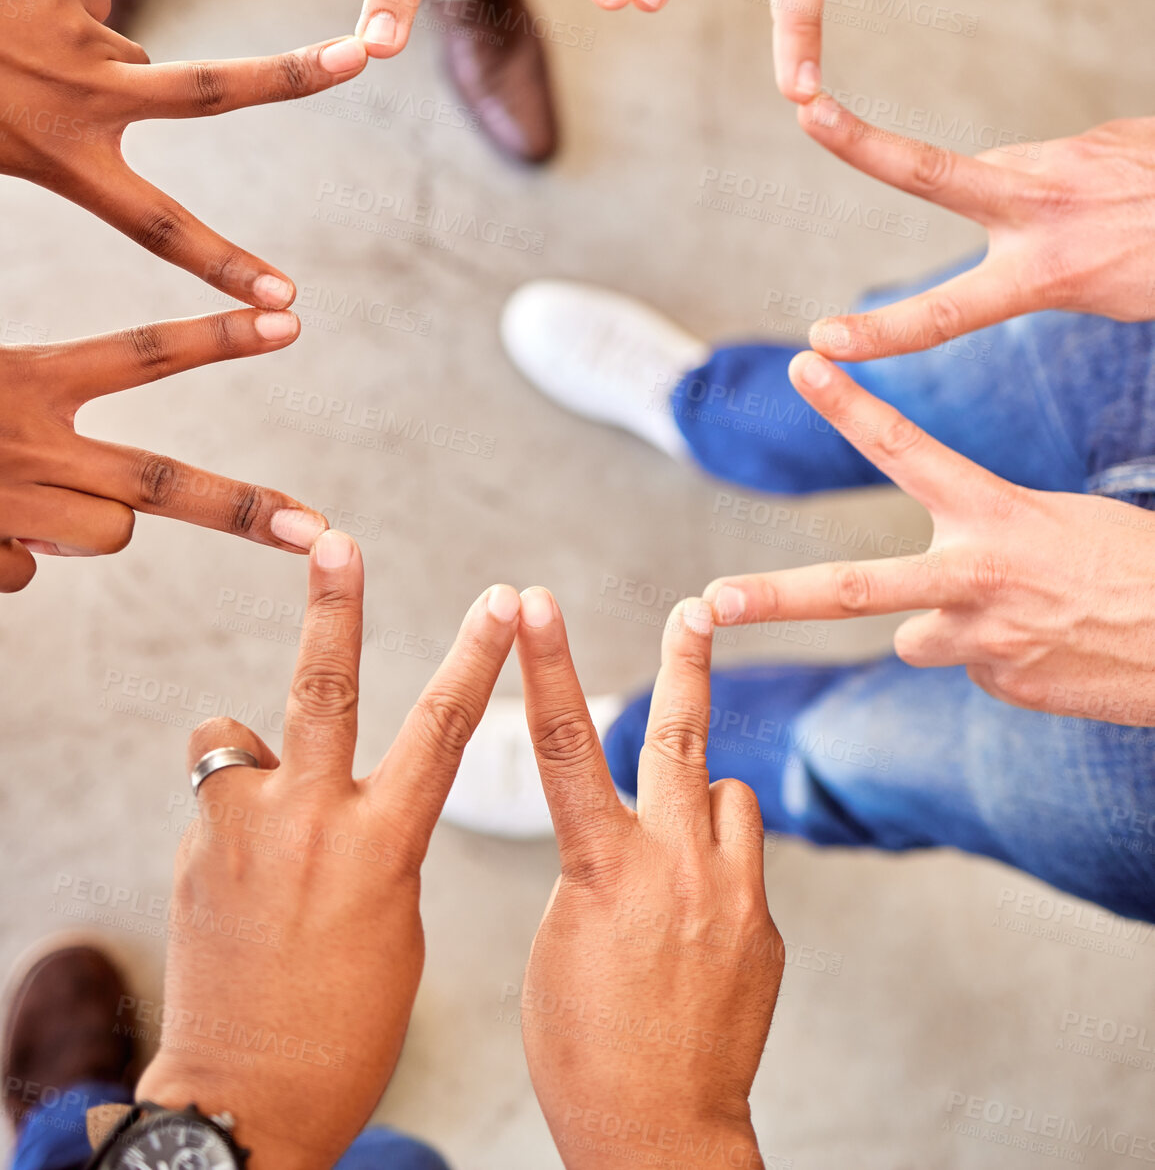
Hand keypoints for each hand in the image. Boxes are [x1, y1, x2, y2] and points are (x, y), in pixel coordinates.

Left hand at [0, 0, 366, 303]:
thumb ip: (54, 145)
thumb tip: (123, 94)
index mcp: (55, 154)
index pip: (158, 224)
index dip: (225, 266)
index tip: (284, 302)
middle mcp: (83, 94)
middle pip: (213, 88)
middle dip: (296, 74)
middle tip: (361, 56)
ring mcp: (78, 32)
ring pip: (123, 59)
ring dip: (90, 69)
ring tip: (16, 62)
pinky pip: (91, 10)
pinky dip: (63, 22)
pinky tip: (9, 19)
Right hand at [0, 308, 324, 589]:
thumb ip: (38, 408)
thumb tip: (98, 500)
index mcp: (28, 376)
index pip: (142, 355)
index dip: (220, 339)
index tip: (289, 322)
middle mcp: (25, 440)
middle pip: (158, 481)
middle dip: (241, 508)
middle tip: (313, 528)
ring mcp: (5, 501)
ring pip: (106, 533)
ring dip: (80, 527)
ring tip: (15, 499)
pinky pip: (26, 569)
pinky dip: (11, 552)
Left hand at [137, 536, 521, 1169]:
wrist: (248, 1099)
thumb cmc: (347, 1024)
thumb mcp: (393, 923)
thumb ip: (374, 838)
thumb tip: (335, 789)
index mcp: (383, 847)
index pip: (444, 728)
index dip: (479, 656)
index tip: (503, 600)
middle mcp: (310, 825)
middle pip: (325, 686)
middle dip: (334, 604)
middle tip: (334, 539)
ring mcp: (242, 833)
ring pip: (239, 735)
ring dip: (255, 749)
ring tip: (267, 805)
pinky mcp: (193, 851)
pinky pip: (216, 793)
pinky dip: (231, 806)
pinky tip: (236, 871)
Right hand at [516, 587, 780, 1169]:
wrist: (659, 1134)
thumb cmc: (581, 1047)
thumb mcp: (559, 940)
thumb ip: (595, 866)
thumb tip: (629, 832)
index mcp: (601, 868)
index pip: (563, 741)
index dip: (547, 662)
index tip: (535, 601)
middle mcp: (674, 865)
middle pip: (678, 735)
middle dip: (684, 662)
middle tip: (696, 607)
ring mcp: (731, 893)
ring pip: (727, 795)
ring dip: (700, 801)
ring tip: (673, 853)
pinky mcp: (766, 926)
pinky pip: (743, 862)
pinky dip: (720, 870)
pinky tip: (694, 935)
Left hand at [706, 353, 1154, 725]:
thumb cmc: (1137, 567)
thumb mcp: (1059, 525)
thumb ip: (978, 555)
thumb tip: (922, 626)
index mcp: (998, 515)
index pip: (907, 450)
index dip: (850, 407)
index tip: (802, 366)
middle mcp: (977, 579)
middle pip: (852, 590)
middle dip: (772, 598)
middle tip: (706, 602)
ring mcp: (983, 644)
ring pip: (921, 634)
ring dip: (953, 626)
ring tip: (1031, 613)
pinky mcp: (999, 687)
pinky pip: (974, 663)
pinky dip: (1000, 654)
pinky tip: (1056, 646)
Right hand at [800, 97, 1154, 357]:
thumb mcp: (1120, 296)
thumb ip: (1053, 257)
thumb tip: (1016, 202)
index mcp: (1050, 271)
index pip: (946, 313)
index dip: (881, 333)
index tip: (823, 339)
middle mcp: (1045, 208)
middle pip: (930, 172)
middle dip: (861, 141)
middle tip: (808, 107)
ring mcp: (1070, 160)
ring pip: (1013, 178)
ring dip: (1035, 203)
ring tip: (1108, 227)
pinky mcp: (1098, 134)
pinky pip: (1064, 167)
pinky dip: (1079, 189)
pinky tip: (1128, 199)